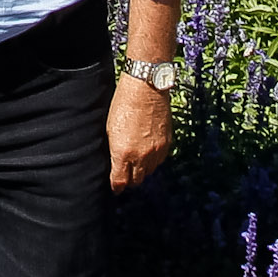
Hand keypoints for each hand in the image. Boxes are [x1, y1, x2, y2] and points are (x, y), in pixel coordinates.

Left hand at [108, 70, 170, 190]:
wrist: (146, 88)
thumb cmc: (123, 104)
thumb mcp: (110, 129)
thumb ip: (114, 150)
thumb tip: (115, 162)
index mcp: (123, 153)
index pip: (121, 181)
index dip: (117, 187)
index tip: (115, 188)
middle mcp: (141, 156)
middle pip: (136, 180)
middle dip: (129, 180)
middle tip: (124, 177)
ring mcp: (156, 151)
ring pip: (149, 172)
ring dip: (142, 171)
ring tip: (136, 164)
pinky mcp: (167, 144)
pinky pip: (160, 161)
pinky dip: (153, 161)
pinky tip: (147, 154)